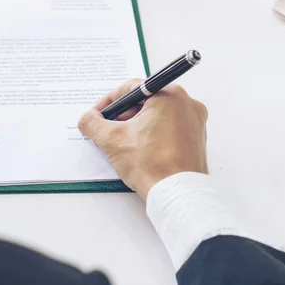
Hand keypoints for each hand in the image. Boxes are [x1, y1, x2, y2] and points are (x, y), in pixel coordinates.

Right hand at [78, 79, 207, 199]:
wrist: (177, 195)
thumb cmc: (152, 165)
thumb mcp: (112, 140)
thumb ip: (93, 123)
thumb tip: (87, 118)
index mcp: (170, 95)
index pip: (131, 88)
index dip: (109, 102)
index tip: (98, 115)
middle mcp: (187, 104)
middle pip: (145, 102)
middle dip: (123, 115)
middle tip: (108, 131)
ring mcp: (195, 123)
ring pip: (157, 117)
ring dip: (137, 127)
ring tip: (123, 144)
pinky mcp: (196, 140)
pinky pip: (169, 131)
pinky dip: (152, 137)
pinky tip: (140, 152)